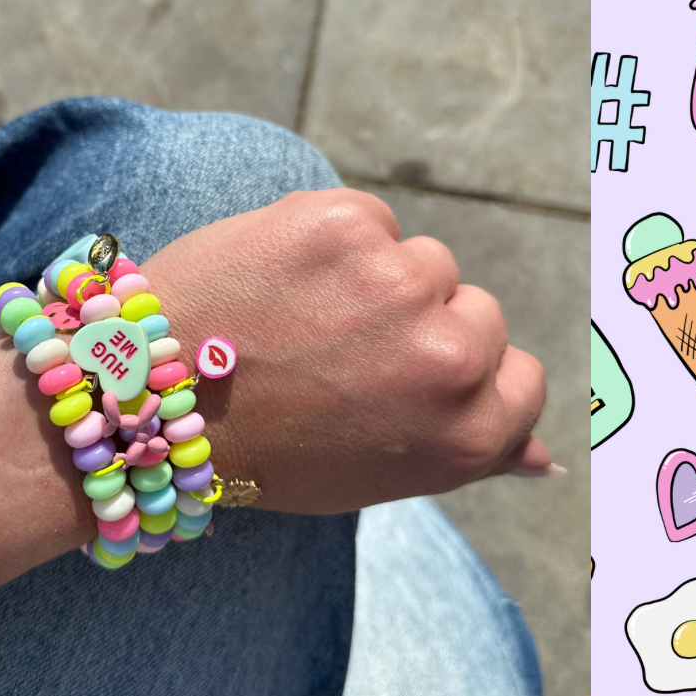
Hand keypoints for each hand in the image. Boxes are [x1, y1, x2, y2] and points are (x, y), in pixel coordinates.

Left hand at [142, 188, 551, 514]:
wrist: (151, 402)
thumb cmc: (263, 449)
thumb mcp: (375, 476)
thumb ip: (466, 454)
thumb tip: (545, 456)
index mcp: (466, 434)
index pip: (521, 378)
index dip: (464, 375)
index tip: (407, 378)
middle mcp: (448, 359)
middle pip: (475, 310)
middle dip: (416, 326)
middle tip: (337, 354)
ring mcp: (398, 283)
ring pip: (422, 260)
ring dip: (373, 279)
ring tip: (299, 317)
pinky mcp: (343, 224)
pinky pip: (371, 219)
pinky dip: (331, 240)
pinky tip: (280, 280)